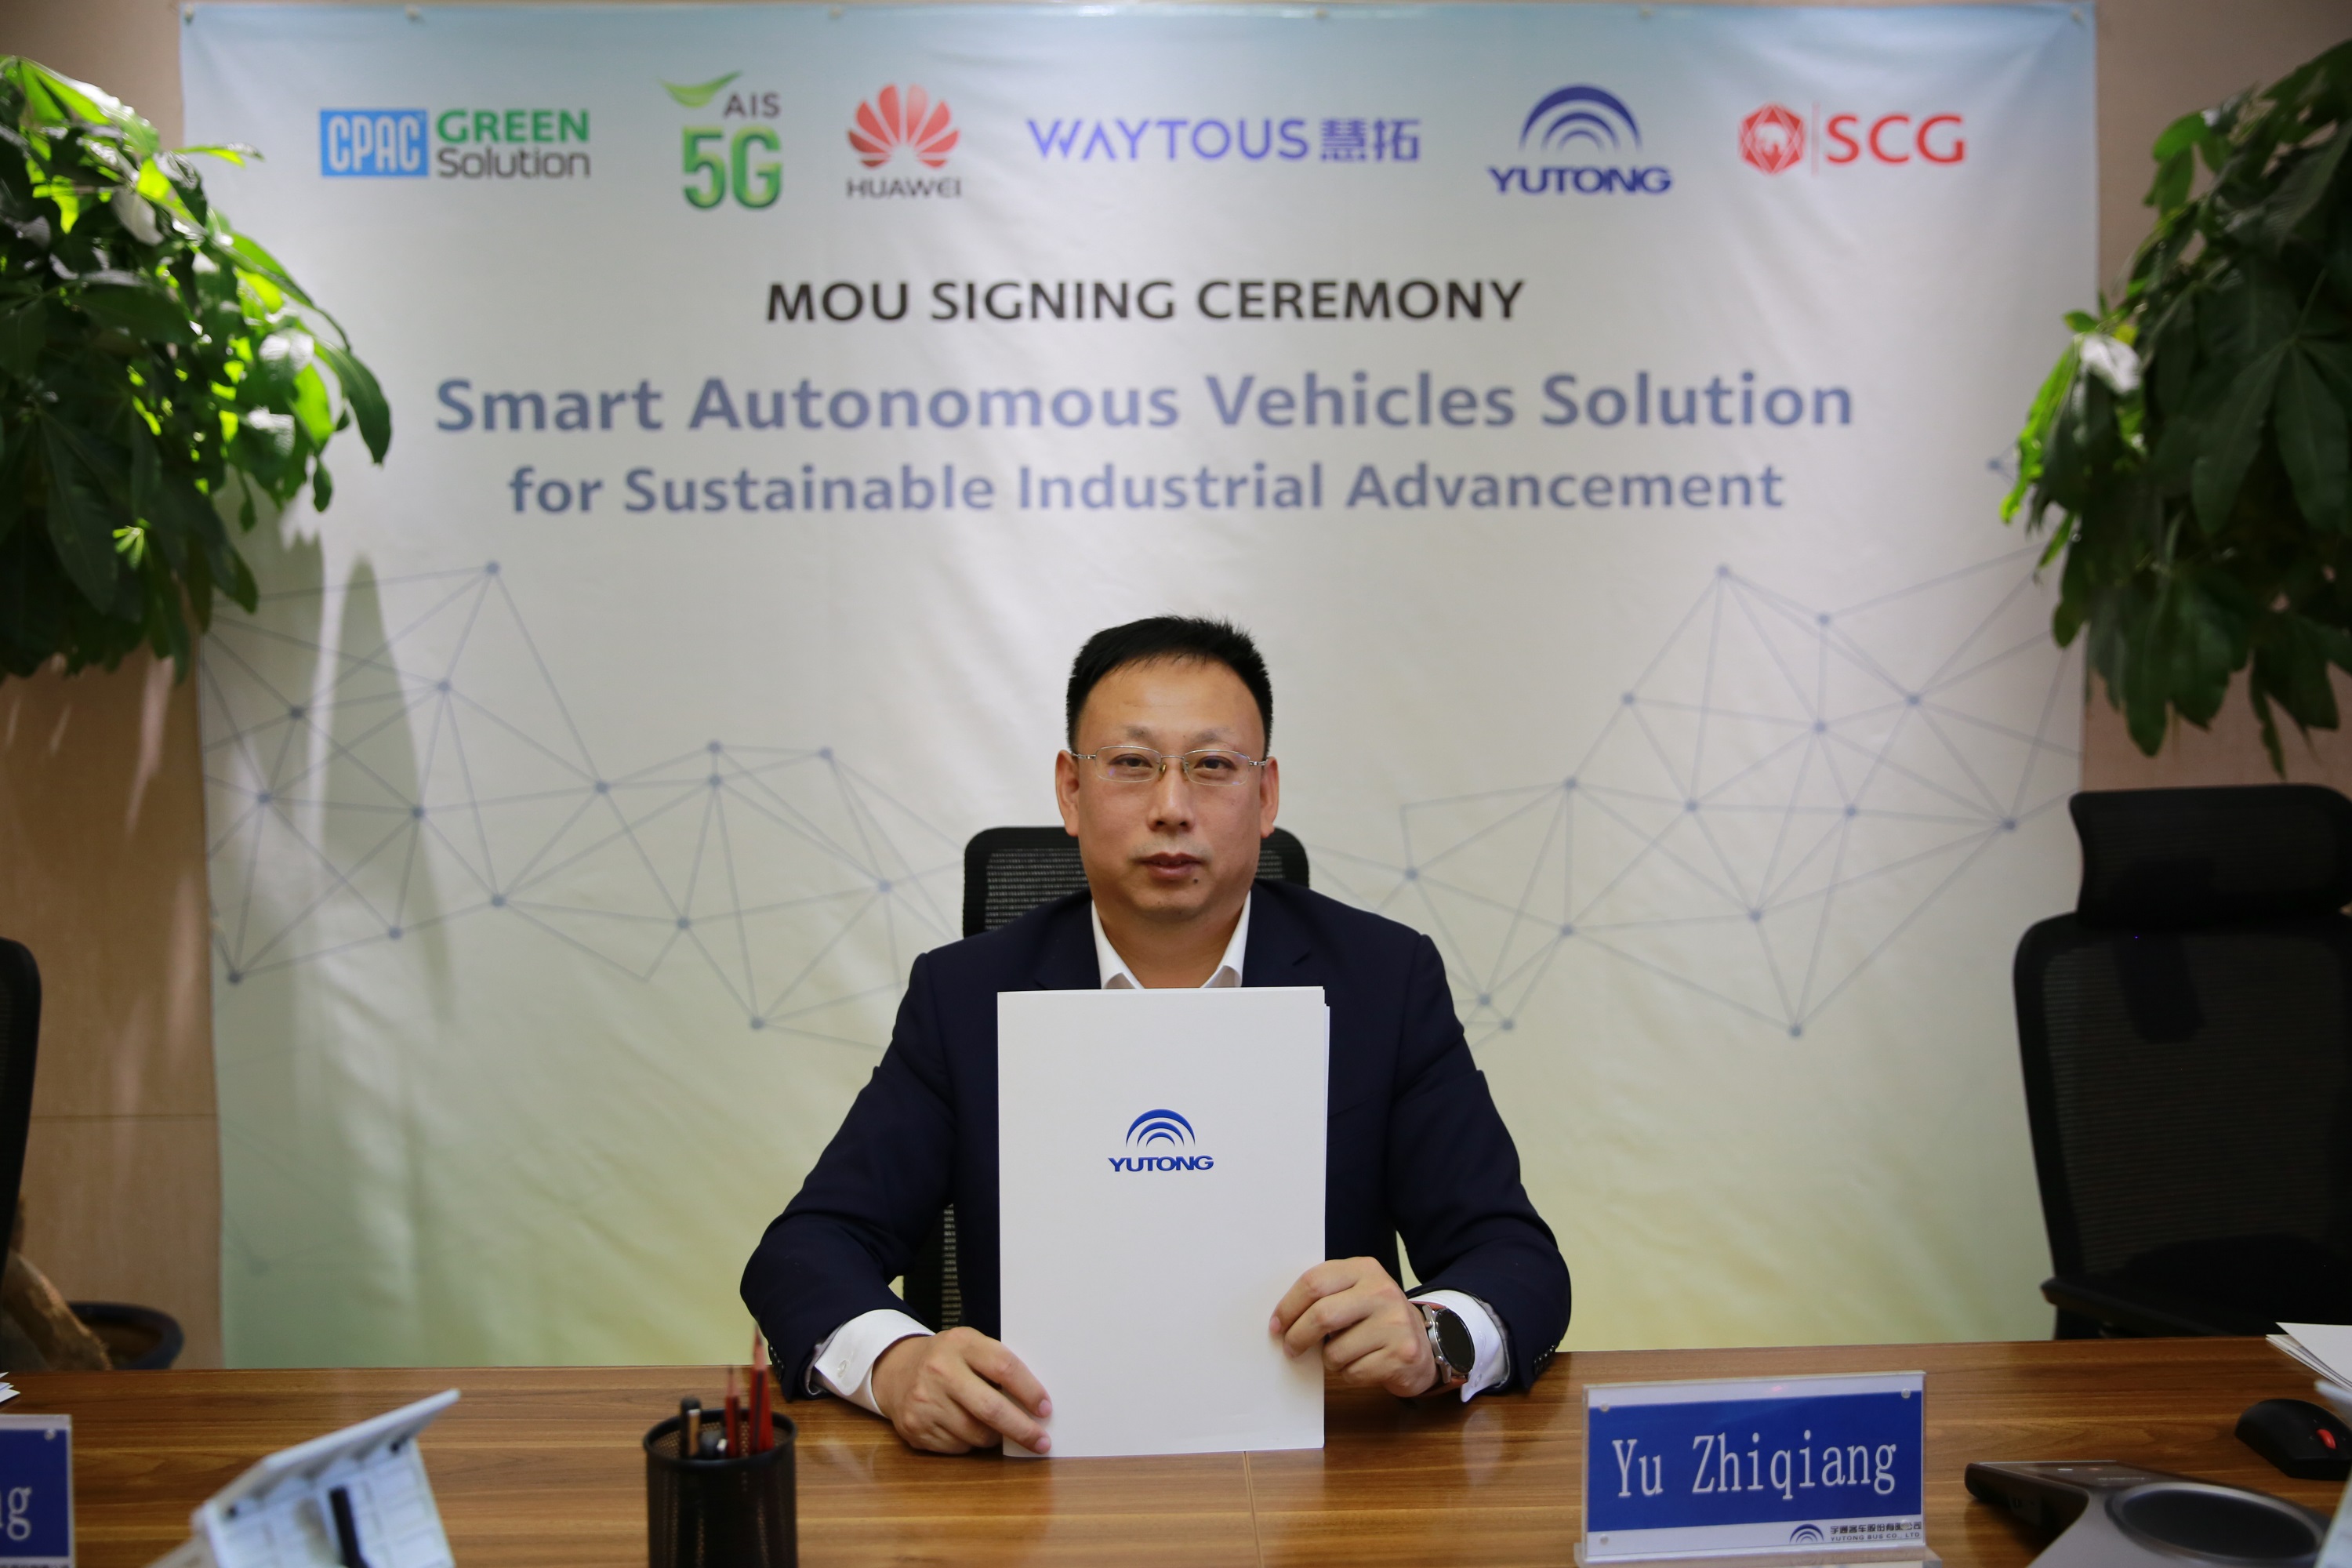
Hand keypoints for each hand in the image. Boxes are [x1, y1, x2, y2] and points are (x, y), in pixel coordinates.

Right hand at [871, 1327, 1052, 1453]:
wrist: (896, 1371)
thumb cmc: (948, 1360)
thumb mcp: (970, 1346)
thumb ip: (998, 1366)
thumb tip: (1037, 1403)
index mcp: (960, 1344)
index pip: (1004, 1367)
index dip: (1030, 1391)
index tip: (1046, 1409)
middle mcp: (940, 1371)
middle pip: (991, 1409)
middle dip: (1022, 1429)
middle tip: (1042, 1442)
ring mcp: (924, 1401)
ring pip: (976, 1434)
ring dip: (995, 1438)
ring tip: (998, 1430)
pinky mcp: (915, 1428)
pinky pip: (957, 1447)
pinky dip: (970, 1443)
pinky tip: (966, 1429)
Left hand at [1271, 1256, 1436, 1397]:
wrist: (1424, 1342)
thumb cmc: (1376, 1318)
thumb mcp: (1355, 1293)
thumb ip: (1324, 1295)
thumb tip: (1281, 1320)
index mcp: (1364, 1269)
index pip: (1314, 1282)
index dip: (1288, 1306)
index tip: (1276, 1325)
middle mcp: (1382, 1291)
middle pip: (1321, 1315)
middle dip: (1297, 1336)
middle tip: (1290, 1348)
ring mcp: (1395, 1323)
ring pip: (1335, 1351)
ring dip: (1328, 1360)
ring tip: (1342, 1354)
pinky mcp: (1401, 1354)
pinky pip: (1353, 1372)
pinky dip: (1348, 1374)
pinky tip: (1362, 1364)